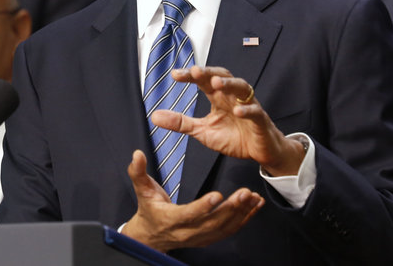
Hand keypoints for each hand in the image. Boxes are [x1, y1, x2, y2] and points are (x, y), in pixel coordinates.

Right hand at [121, 150, 263, 251]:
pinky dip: (245, 219)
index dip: (203, 206)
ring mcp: (200, 237)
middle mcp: (188, 231)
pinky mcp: (209, 238)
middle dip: (231, 208)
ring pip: (224, 228)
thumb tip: (137, 154)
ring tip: (253, 197)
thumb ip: (138, 172)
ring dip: (241, 213)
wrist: (152, 236)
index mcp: (172, 219)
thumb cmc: (148, 209)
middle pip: (212, 223)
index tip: (218, 195)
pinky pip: (230, 230)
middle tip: (245, 193)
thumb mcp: (141, 189)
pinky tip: (255, 206)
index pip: (189, 214)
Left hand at [153, 65, 305, 175]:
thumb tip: (154, 116)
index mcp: (218, 97)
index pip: (203, 81)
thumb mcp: (203, 131)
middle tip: (195, 71)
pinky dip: (246, 109)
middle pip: (222, 77)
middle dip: (209, 73)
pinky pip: (255, 111)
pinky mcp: (260, 120)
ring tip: (216, 84)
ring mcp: (248, 106)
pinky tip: (237, 110)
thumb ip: (180, 123)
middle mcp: (232, 97)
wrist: (260, 151)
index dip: (191, 76)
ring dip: (229, 84)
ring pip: (241, 88)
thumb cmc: (234, 137)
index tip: (175, 74)